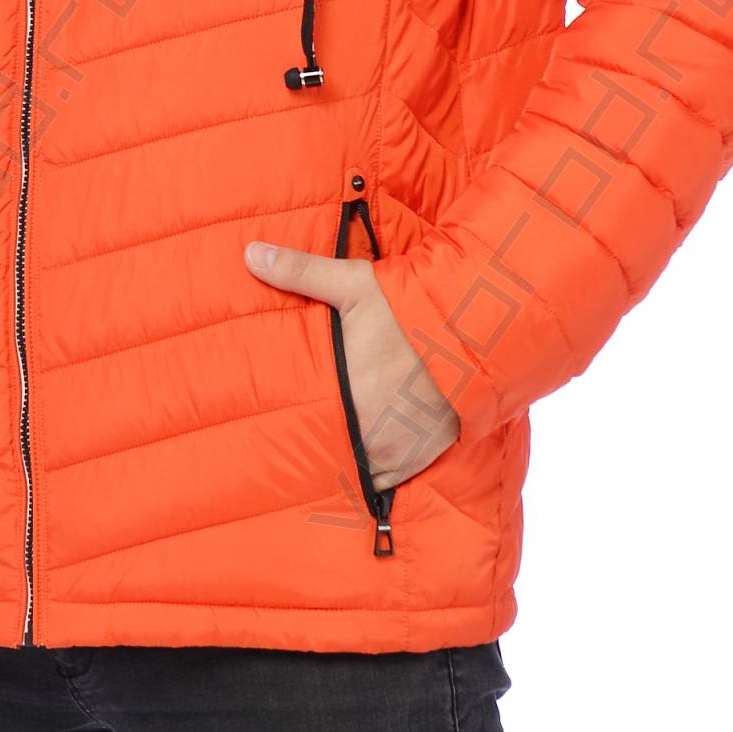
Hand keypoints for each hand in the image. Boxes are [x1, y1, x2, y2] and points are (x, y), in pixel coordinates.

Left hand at [244, 239, 460, 492]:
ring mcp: (401, 451)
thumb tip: (251, 254)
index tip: (283, 430)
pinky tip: (377, 454)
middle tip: (312, 438)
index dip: (294, 434)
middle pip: (336, 455)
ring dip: (355, 460)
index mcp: (345, 401)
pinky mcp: (428, 454)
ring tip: (341, 449)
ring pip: (366, 471)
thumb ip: (300, 272)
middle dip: (325, 446)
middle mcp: (371, 435)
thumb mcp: (354, 284)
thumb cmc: (410, 309)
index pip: (305, 436)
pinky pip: (397, 477)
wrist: (482, 332)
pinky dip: (386, 467)